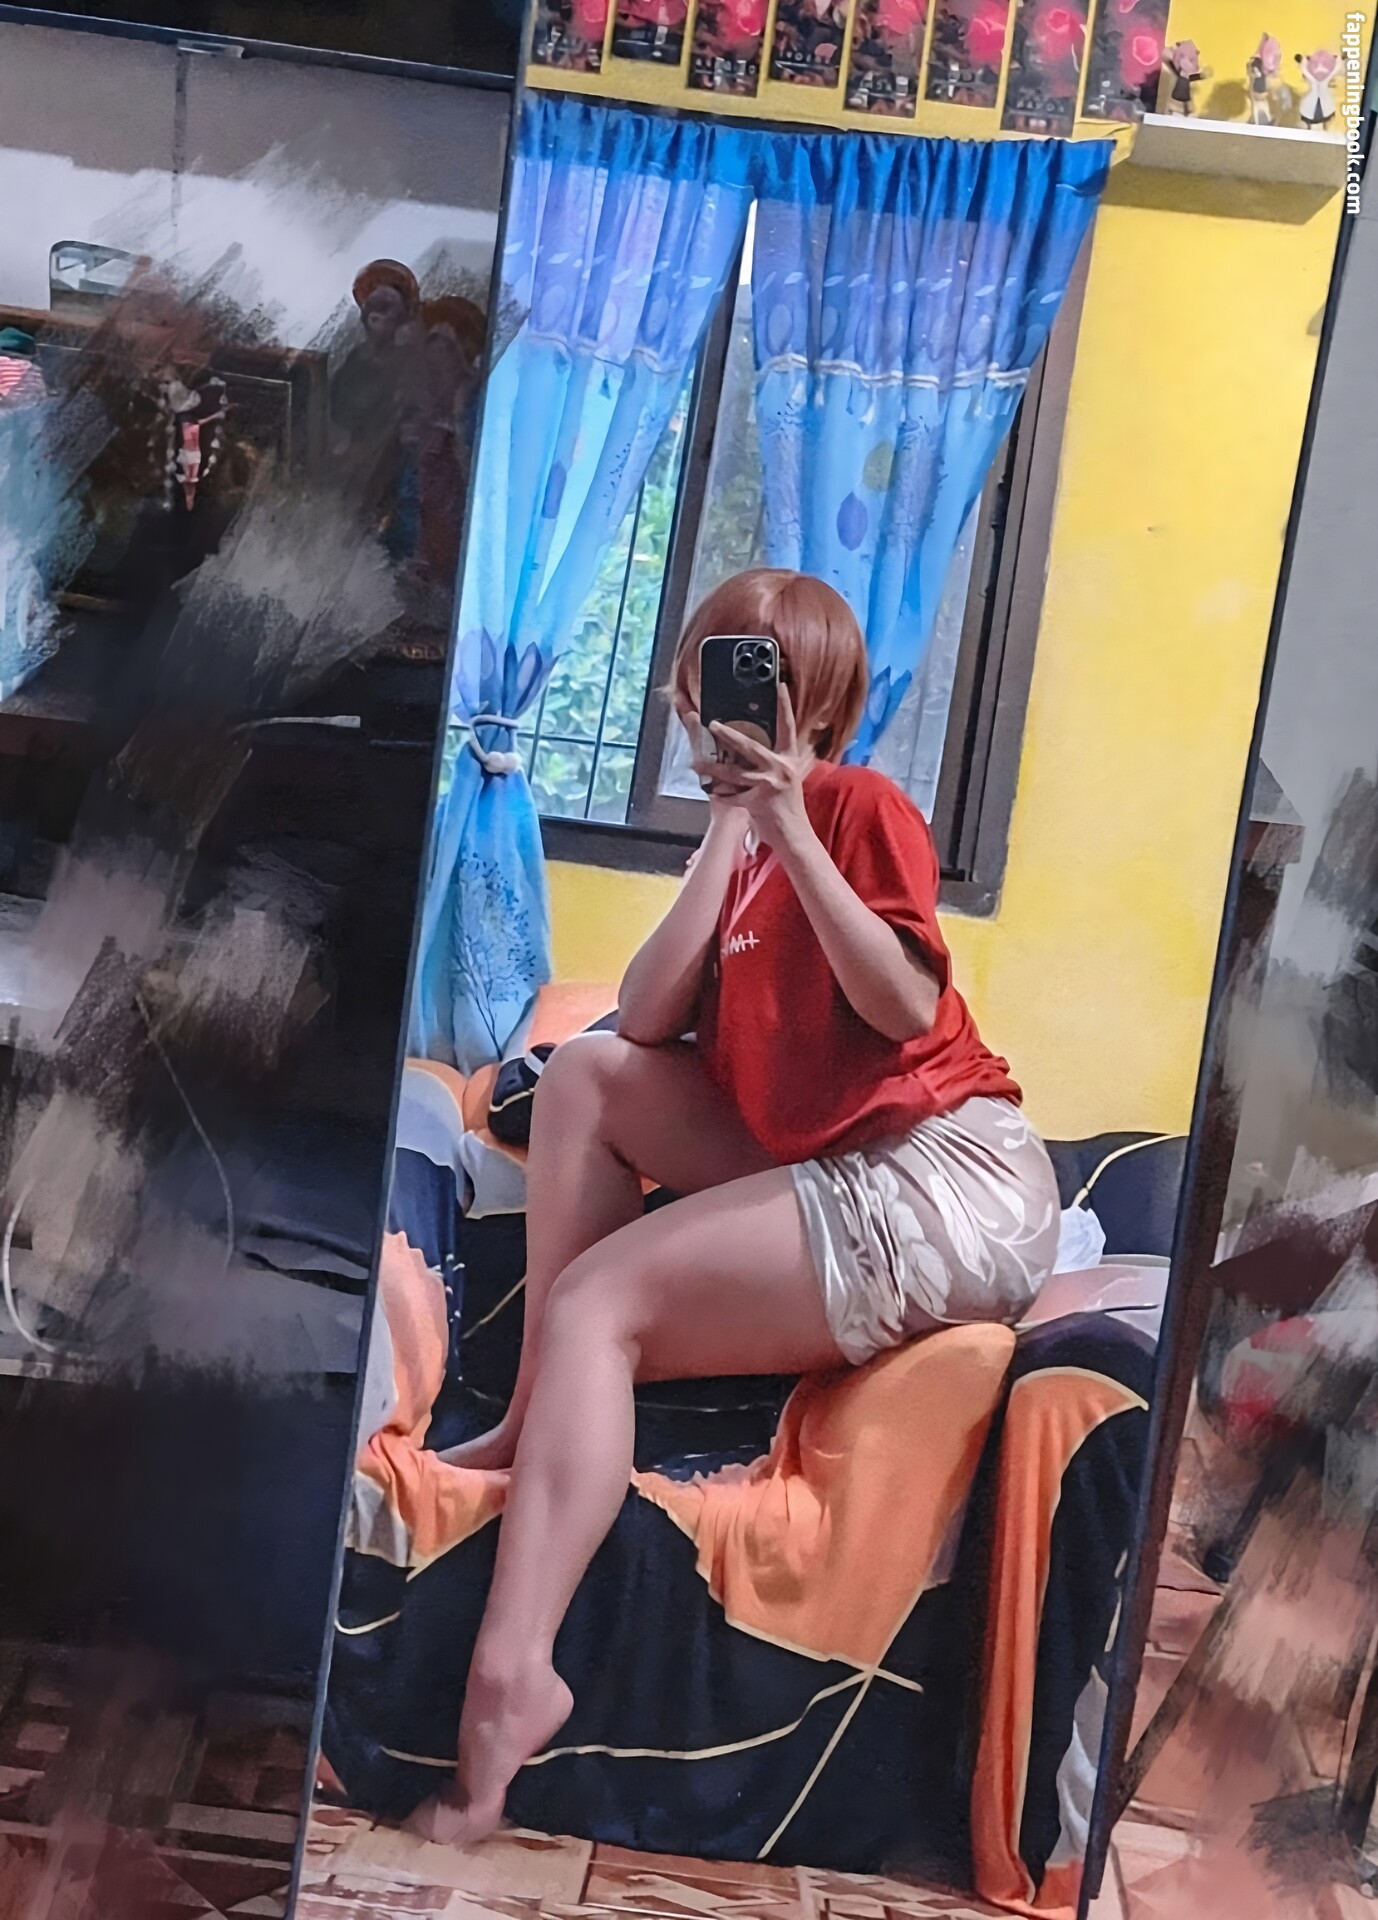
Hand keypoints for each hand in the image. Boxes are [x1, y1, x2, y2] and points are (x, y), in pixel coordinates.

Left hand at [706, 685, 814, 850]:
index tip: (780, 687)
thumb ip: (775, 761)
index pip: (787, 727)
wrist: (793, 835)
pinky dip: (719, 793)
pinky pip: (732, 794)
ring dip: (711, 768)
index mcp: (789, 759)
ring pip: (733, 772)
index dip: (785, 706)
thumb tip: (753, 746)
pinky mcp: (757, 801)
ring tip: (695, 763)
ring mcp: (768, 785)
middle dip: (728, 735)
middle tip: (712, 724)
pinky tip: (708, 790)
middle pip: (749, 746)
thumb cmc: (788, 807)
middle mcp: (780, 768)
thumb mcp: (787, 778)